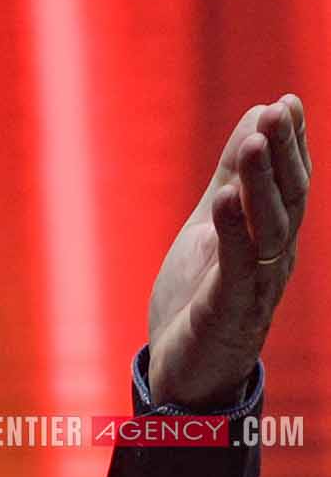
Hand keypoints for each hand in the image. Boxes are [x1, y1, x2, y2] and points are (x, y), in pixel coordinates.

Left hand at [146, 96, 309, 406]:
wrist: (184, 375)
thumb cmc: (202, 298)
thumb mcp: (214, 225)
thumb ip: (233, 177)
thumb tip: (256, 116)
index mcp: (273, 237)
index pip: (290, 182)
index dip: (292, 143)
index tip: (286, 102)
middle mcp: (274, 258)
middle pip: (287, 199)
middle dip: (284, 153)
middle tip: (278, 110)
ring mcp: (255, 285)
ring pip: (269, 229)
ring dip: (262, 184)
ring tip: (255, 142)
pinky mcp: (228, 311)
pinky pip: (236, 267)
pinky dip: (232, 232)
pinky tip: (225, 200)